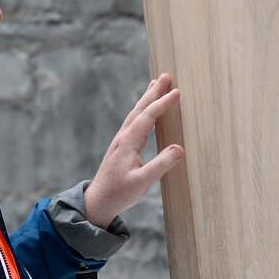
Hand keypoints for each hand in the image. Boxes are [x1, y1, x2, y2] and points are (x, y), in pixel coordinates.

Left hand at [82, 73, 185, 227]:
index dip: (163, 103)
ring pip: (135, 114)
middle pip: (140, 109)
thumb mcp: (143, 182)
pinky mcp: (121, 147)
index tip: (177, 92)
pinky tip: (145, 111)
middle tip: (166, 76)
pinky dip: (142, 111)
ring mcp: (120, 141)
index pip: (148, 117)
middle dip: (154, 92)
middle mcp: (123, 138)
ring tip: (156, 85)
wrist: (98, 202)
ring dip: (147, 98)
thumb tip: (180, 148)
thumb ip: (161, 165)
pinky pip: (133, 122)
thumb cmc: (120, 194)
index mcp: (128, 143)